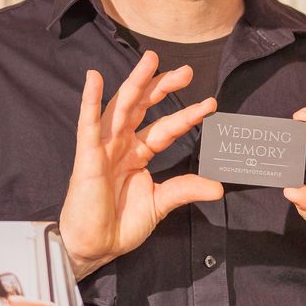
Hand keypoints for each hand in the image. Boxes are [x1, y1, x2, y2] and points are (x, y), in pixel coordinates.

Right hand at [59, 51, 221, 277]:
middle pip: (144, 107)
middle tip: (186, 71)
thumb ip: (185, 189)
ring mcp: (103, 147)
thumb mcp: (160, 204)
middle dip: (163, 87)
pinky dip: (89, 100)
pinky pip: (88, 124)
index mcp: (138, 153)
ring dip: (135, 82)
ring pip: (121, 107)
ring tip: (151, 59)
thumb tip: (219, 187)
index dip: (187, 115)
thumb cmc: (119, 225)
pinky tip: (94, 78)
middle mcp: (121, 144)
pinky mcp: (87, 156)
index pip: (166, 128)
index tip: (211, 105)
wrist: (95, 246)